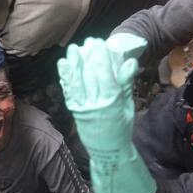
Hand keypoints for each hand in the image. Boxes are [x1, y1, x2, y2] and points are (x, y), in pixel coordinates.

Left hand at [57, 37, 137, 153]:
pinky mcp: (74, 110)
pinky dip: (65, 77)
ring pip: (76, 82)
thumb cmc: (122, 127)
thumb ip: (125, 84)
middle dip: (88, 56)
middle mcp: (95, 104)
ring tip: (74, 49)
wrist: (108, 150)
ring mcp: (82, 107)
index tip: (99, 43)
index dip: (100, 58)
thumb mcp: (128, 106)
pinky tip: (63, 64)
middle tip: (88, 41)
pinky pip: (68, 91)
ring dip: (74, 64)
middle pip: (89, 76)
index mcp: (112, 102)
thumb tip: (129, 62)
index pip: (104, 75)